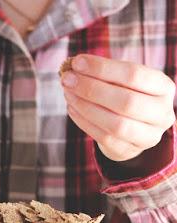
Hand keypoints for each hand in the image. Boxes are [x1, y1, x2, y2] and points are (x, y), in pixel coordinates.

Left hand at [61, 54, 175, 160]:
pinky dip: (83, 121)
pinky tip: (72, 108)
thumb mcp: (122, 81)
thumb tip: (74, 65)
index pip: (134, 75)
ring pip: (115, 124)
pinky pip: (103, 138)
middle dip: (92, 89)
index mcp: (164, 88)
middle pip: (126, 101)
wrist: (131, 130)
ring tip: (68, 93)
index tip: (78, 62)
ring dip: (86, 106)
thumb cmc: (125, 95)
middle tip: (67, 79)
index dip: (103, 68)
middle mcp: (162, 114)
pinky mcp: (128, 150)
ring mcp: (147, 136)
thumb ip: (105, 72)